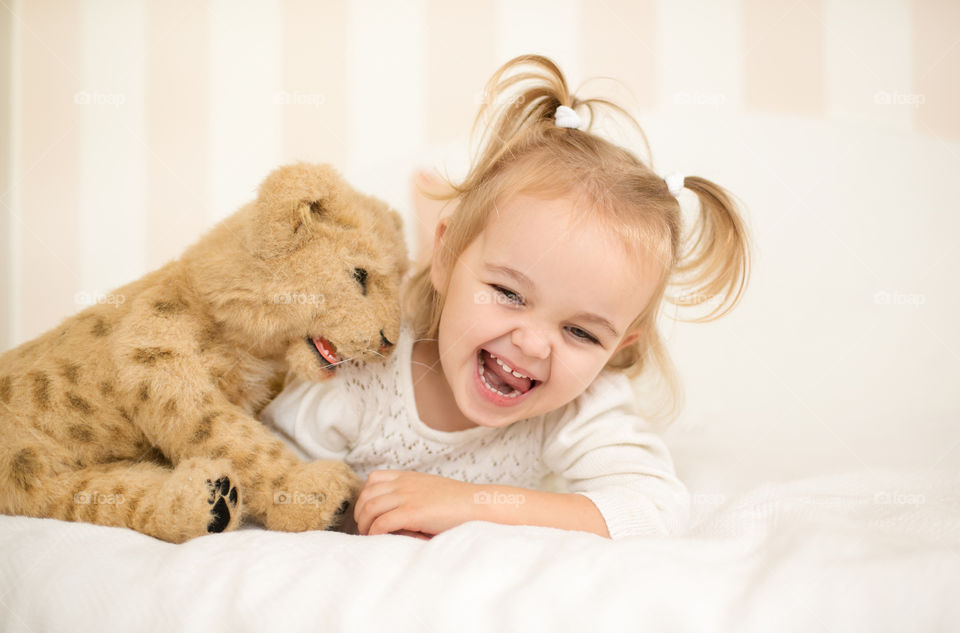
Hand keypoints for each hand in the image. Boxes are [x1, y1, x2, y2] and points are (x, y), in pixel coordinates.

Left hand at [354, 470, 477, 537]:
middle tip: (365, 528)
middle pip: (367, 495)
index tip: (368, 512)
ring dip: (365, 525)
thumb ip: (413, 494)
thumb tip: (398, 511)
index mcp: (408, 477)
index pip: (373, 479)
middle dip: (360, 513)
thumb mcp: (431, 490)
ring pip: (370, 509)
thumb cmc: (458, 503)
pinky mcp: (412, 512)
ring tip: (370, 537)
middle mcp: (404, 484)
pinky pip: (382, 523)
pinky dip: (375, 533)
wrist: (477, 504)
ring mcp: (407, 497)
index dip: (365, 496)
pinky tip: (379, 540)